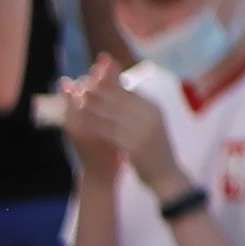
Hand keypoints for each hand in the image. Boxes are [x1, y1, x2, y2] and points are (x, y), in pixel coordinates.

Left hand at [66, 62, 188, 197]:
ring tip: (78, 97)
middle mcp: (150, 115)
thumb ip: (139, 108)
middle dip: (100, 88)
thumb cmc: (156, 150)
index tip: (97, 70)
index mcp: (153, 108)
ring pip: (112, 113)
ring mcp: (143, 129)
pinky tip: (82, 121)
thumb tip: (124, 90)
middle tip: (82, 81)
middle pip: (120, 98)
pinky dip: (94, 124)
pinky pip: (109, 131)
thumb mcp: (151, 124)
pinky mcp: (134, 144)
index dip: (112, 79)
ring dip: (93, 104)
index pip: (130, 89)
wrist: (167, 175)